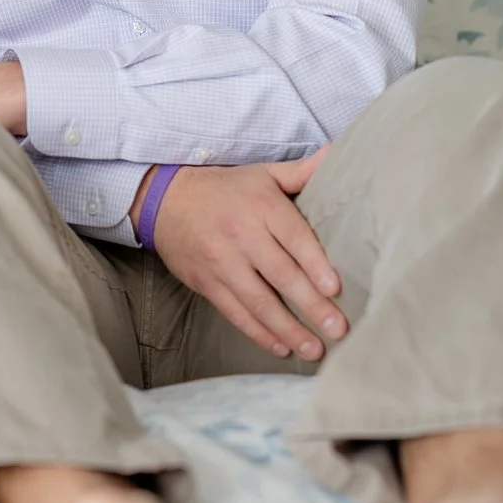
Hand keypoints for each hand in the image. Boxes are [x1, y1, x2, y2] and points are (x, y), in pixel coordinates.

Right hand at [148, 148, 345, 360]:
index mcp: (261, 206)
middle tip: (338, 329)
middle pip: (281, 275)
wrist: (165, 200)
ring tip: (314, 349)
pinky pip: (236, 313)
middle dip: (311, 305)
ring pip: (259, 301)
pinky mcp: (207, 282)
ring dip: (289, 328)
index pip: (294, 238)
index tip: (335, 288)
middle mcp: (242, 235)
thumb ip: (301, 171)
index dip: (315, 264)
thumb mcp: (262, 174)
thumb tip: (337, 153)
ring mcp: (222, 262)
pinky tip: (282, 347)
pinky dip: (259, 333)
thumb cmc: (225, 189)